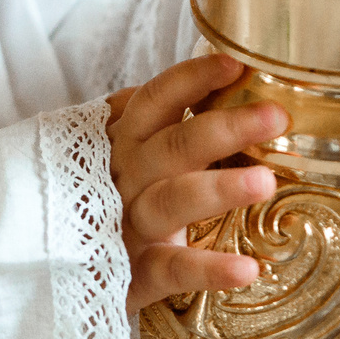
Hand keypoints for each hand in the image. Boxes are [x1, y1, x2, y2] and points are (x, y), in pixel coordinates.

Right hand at [106, 55, 281, 308]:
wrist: (64, 274)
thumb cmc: (110, 204)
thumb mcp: (122, 157)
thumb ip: (150, 122)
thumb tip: (204, 80)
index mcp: (125, 146)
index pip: (154, 102)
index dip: (190, 80)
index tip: (234, 64)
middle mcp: (124, 179)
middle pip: (173, 146)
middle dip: (224, 127)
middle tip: (275, 116)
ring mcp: (129, 226)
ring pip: (171, 201)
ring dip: (217, 189)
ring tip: (265, 182)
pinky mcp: (135, 274)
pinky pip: (171, 269)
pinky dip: (207, 269)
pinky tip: (248, 269)